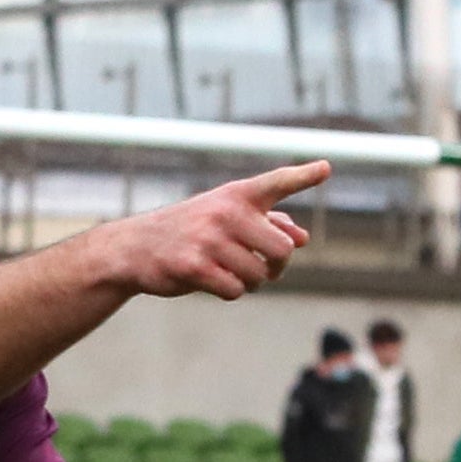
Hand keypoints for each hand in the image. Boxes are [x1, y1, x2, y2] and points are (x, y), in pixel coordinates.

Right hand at [111, 160, 329, 299]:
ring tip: (228, 272)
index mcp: (235, 195)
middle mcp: (224, 213)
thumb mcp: (223, 218)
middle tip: (262, 267)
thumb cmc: (187, 231)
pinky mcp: (195, 267)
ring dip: (251, 282)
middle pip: (282, 250)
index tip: (326, 169)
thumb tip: (303, 238)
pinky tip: (211, 281)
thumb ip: (267, 223)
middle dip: (277, 266)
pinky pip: (236, 290)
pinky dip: (230, 291)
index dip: (303, 177)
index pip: (275, 183)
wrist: (134, 247)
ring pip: (260, 275)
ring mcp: (208, 240)